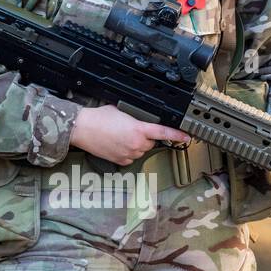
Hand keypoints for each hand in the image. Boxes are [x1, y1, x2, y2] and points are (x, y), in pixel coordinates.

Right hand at [71, 105, 190, 165]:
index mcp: (139, 129)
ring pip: (141, 150)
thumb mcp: (121, 110)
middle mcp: (136, 144)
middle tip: (131, 129)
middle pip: (151, 142)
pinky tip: (117, 144)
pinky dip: (128, 152)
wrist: (83, 129)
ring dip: (136, 144)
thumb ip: (135, 116)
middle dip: (145, 136)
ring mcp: (129, 154)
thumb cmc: (98, 118)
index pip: (163, 132)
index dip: (177, 135)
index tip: (186, 137)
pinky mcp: (121, 161)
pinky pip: (131, 157)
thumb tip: (141, 118)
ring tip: (120, 136)